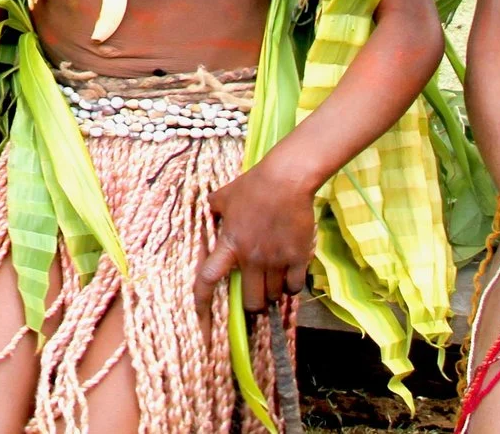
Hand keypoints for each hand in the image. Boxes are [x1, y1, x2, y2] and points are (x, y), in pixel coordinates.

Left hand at [196, 163, 317, 311]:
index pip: (209, 279)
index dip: (202, 303)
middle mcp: (252, 258)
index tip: (201, 320)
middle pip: (252, 302)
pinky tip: (290, 277)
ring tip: (272, 282)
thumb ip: (212, 210)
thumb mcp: (223, 196)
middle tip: (254, 298)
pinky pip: (295, 287)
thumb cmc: (253, 185)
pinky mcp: (298, 257)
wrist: (287, 179)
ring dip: (272, 294)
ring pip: (274, 296)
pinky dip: (292, 287)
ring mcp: (276, 259)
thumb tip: (206, 212)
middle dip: (252, 305)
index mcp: (229, 244)